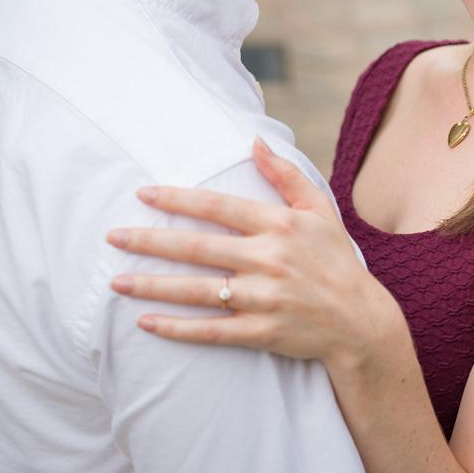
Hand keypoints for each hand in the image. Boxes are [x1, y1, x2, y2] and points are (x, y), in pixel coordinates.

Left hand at [107, 139, 403, 368]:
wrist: (360, 320)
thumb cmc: (336, 261)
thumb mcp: (321, 212)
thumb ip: (286, 176)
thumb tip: (255, 141)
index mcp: (282, 226)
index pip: (220, 208)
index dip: (178, 200)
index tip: (144, 194)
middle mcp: (270, 260)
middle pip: (197, 248)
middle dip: (149, 241)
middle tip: (113, 236)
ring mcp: (264, 298)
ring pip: (196, 291)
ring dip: (151, 286)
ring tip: (117, 282)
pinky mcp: (261, 331)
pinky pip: (210, 330)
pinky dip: (176, 328)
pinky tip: (145, 322)